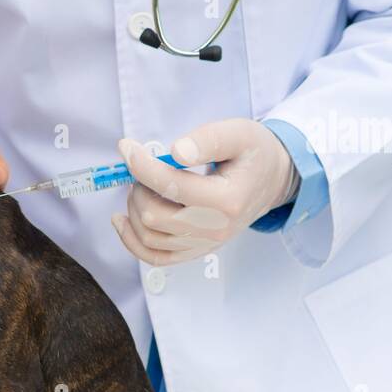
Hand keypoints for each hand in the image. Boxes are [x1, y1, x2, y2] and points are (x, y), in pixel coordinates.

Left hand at [111, 118, 298, 265]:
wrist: (270, 180)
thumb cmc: (252, 153)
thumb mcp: (238, 134)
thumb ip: (208, 139)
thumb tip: (176, 152)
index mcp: (227, 200)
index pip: (171, 186)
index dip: (141, 165)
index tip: (126, 146)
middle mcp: (216, 228)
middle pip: (153, 216)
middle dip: (138, 187)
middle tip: (143, 166)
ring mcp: (205, 244)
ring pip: (148, 237)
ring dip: (133, 208)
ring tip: (141, 186)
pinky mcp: (195, 250)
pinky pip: (155, 257)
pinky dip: (132, 241)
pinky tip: (121, 220)